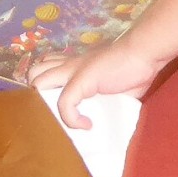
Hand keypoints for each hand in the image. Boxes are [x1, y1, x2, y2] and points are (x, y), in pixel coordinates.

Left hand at [27, 37, 166, 129]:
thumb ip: (101, 94)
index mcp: (75, 63)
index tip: (55, 106)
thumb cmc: (133, 67)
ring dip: (46, 104)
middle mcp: (69, 64)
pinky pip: (65, 103)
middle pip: (34, 72)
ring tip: (63, 117)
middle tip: (54, 112)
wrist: (143, 52)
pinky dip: (72, 119)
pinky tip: (86, 124)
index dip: (44, 85)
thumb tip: (100, 118)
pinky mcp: (80, 80)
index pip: (45, 67)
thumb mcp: (111, 83)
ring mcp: (72, 70)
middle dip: (37, 94)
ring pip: (38, 82)